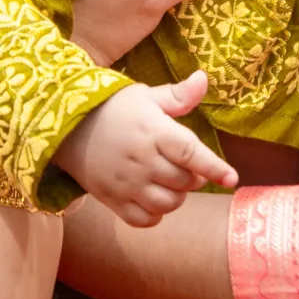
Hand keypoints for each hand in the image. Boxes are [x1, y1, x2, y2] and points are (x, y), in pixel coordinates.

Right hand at [54, 73, 239, 227]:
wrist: (67, 128)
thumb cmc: (113, 109)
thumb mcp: (145, 95)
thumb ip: (178, 95)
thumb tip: (204, 79)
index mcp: (153, 131)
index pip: (191, 154)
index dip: (214, 167)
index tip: (231, 178)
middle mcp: (141, 160)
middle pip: (184, 182)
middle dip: (194, 177)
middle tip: (188, 166)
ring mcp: (125, 183)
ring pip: (167, 204)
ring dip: (177, 196)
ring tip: (171, 181)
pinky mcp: (112, 200)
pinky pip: (144, 219)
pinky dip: (156, 214)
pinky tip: (154, 198)